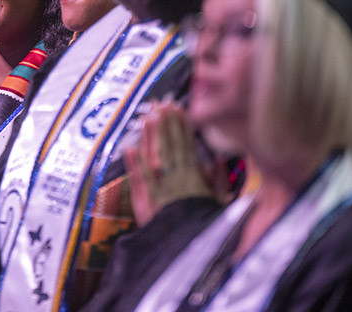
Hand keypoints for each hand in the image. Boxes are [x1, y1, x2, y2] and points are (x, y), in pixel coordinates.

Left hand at [125, 97, 213, 225]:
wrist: (187, 249)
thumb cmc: (207, 227)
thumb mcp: (222, 205)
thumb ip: (220, 181)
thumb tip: (219, 158)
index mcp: (194, 176)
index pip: (186, 144)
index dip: (181, 125)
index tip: (178, 107)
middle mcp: (174, 177)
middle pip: (169, 145)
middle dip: (166, 123)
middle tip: (162, 103)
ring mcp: (157, 188)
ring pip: (153, 156)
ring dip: (150, 135)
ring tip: (148, 116)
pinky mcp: (144, 201)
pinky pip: (138, 179)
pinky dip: (132, 163)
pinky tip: (128, 146)